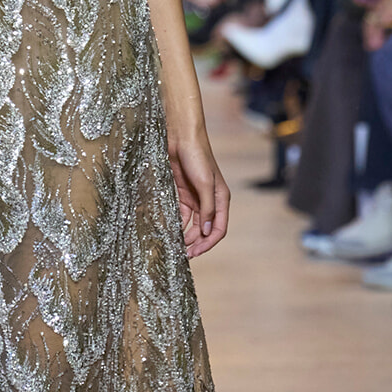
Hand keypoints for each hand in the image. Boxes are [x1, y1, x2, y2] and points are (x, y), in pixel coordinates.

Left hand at [168, 124, 229, 257]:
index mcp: (221, 199)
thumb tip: (206, 231)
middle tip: (184, 254)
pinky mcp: (182, 193)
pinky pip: (181, 214)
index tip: (195, 253)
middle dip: (196, 243)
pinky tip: (170, 231)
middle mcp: (210, 200)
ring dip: (186, 236)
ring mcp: (195, 197)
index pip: (218, 228)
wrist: (180, 137)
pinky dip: (177, 223)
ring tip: (176, 246)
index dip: (208, 243)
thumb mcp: (204, 183)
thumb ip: (207, 208)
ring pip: (193, 224)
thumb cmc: (196, 156)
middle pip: (205, 229)